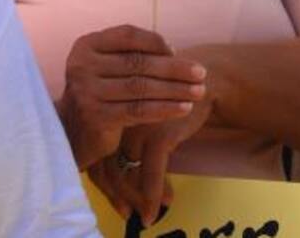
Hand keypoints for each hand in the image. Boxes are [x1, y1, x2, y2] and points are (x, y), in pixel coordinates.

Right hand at [58, 25, 206, 169]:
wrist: (71, 133)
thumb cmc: (100, 93)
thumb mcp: (107, 67)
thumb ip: (131, 55)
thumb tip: (172, 51)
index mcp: (86, 45)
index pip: (128, 35)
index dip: (156, 42)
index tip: (177, 51)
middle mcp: (83, 66)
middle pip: (138, 62)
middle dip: (175, 68)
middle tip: (202, 73)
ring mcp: (88, 92)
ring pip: (141, 87)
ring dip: (175, 89)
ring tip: (199, 91)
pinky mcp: (97, 117)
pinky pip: (139, 110)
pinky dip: (165, 108)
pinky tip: (184, 109)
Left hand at [88, 94, 212, 226]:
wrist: (202, 84)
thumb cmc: (171, 102)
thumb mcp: (144, 118)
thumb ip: (128, 140)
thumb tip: (123, 176)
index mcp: (109, 115)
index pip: (97, 157)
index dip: (103, 183)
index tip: (115, 200)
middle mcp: (116, 121)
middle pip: (108, 167)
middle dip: (117, 195)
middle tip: (126, 212)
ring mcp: (136, 128)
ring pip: (128, 173)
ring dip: (138, 199)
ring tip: (147, 214)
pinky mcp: (158, 135)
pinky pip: (152, 173)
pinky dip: (155, 194)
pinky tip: (163, 205)